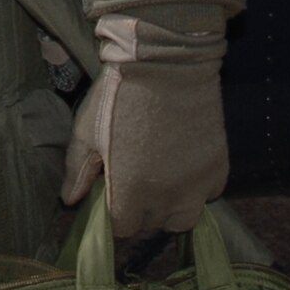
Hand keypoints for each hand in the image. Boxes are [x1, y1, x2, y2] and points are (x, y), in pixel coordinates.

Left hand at [61, 7, 228, 236]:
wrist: (166, 61)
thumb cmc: (119, 94)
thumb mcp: (87, 130)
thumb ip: (77, 171)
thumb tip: (70, 200)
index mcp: (131, 192)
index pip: (122, 228)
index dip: (114, 212)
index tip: (112, 193)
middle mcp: (168, 197)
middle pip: (152, 224)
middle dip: (139, 209)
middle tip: (134, 178)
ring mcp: (197, 184)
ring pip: (183, 218)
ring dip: (170, 207)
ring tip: (159, 179)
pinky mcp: (219, 168)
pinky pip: (208, 194)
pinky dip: (196, 187)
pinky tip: (183, 163)